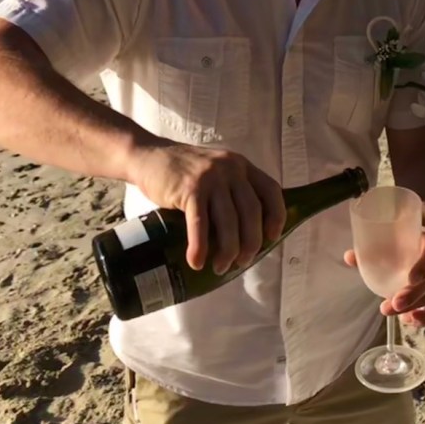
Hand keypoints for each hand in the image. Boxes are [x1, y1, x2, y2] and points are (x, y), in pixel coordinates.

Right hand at [130, 141, 285, 274]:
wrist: (148, 156)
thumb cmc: (184, 172)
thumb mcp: (217, 171)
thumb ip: (233, 190)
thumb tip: (247, 233)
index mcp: (241, 166)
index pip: (271, 191)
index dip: (276, 216)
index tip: (271, 238)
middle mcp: (230, 169)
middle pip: (252, 211)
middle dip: (250, 242)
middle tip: (242, 262)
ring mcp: (210, 178)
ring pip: (229, 221)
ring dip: (228, 250)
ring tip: (221, 267)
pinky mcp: (189, 189)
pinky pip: (200, 224)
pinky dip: (199, 247)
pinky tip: (197, 262)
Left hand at [345, 227, 424, 326]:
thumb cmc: (408, 238)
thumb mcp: (395, 237)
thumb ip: (373, 248)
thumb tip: (349, 258)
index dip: (424, 266)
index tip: (411, 279)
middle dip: (412, 296)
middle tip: (391, 304)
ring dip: (413, 307)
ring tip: (391, 311)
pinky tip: (408, 320)